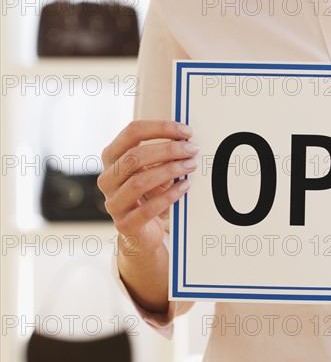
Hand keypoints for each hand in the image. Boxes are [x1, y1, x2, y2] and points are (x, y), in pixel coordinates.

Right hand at [98, 120, 199, 254]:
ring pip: (139, 182)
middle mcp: (108, 179)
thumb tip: (186, 138)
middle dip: (168, 150)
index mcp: (112, 158)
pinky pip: (148, 209)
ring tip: (191, 165)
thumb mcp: (153, 171)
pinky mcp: (125, 225)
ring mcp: (113, 203)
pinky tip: (185, 186)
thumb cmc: (148, 196)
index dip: (161, 128)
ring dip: (170, 171)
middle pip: (134, 156)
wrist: (142, 233)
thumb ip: (162, 154)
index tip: (186, 131)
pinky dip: (170, 195)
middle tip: (192, 149)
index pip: (132, 132)